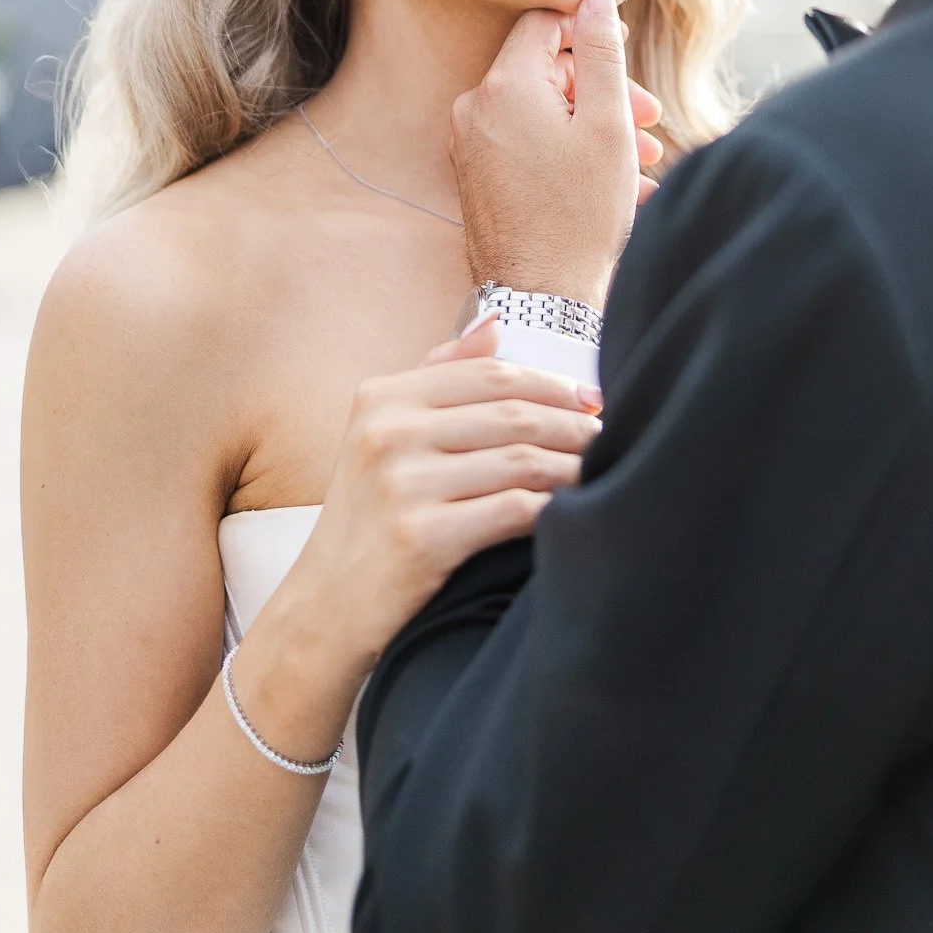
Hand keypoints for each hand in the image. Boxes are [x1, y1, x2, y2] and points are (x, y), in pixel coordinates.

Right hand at [275, 316, 602, 676]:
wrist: (324, 609)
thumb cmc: (366, 520)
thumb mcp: (382, 436)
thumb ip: (435, 376)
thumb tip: (496, 324)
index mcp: (381, 398)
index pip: (488, 374)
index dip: (550, 383)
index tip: (590, 399)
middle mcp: (388, 433)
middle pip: (512, 413)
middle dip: (573, 423)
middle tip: (608, 435)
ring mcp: (402, 485)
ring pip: (522, 460)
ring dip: (575, 465)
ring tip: (602, 471)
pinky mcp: (421, 538)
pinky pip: (514, 510)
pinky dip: (556, 508)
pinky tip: (576, 511)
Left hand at [451, 0, 662, 309]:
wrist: (540, 296)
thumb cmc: (579, 213)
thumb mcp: (607, 124)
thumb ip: (601, 53)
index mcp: (504, 86)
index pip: (545, 25)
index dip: (590, 34)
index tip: (625, 57)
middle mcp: (475, 109)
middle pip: (546, 72)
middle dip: (603, 92)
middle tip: (650, 122)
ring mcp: (471, 145)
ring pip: (541, 112)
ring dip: (593, 127)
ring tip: (641, 160)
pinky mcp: (476, 177)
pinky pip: (527, 146)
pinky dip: (567, 153)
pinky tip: (613, 183)